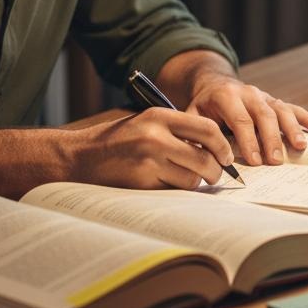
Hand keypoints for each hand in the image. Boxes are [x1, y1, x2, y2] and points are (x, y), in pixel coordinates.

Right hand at [69, 109, 234, 189]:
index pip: (208, 128)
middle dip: (215, 171)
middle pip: (205, 159)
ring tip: (183, 178)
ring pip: (192, 179)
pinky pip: (173, 191)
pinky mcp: (142, 183)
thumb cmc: (118, 140)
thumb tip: (215, 149)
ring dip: (193, 183)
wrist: (80, 158)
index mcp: (159, 116)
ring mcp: (149, 161)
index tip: (227, 156)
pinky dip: (175, 191)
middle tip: (214, 176)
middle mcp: (156, 137)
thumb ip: (177, 130)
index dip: (223, 145)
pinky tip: (163, 184)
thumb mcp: (146, 122)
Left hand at [184, 74, 307, 166]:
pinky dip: (307, 119)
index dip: (248, 141)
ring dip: (292, 129)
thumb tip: (206, 159)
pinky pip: (293, 109)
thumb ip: (198, 134)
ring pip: (281, 110)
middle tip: (276, 161)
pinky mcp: (275, 102)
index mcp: (227, 96)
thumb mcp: (193, 116)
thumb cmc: (204, 106)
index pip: (241, 120)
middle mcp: (249, 93)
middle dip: (271, 139)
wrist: (214, 84)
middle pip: (264, 115)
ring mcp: (265, 96)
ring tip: (300, 147)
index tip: (254, 161)